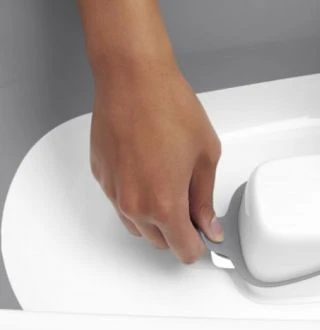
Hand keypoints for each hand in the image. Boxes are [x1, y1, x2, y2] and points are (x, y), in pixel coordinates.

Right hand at [90, 53, 221, 263]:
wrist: (134, 79)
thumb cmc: (171, 108)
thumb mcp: (206, 156)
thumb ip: (205, 198)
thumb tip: (209, 224)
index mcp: (165, 205)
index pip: (183, 250)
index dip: (199, 245)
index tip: (206, 234)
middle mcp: (134, 206)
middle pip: (159, 241)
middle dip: (179, 229)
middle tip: (193, 199)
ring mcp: (114, 192)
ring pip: (137, 225)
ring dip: (156, 216)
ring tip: (171, 180)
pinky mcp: (101, 176)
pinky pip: (121, 201)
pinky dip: (137, 196)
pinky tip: (150, 167)